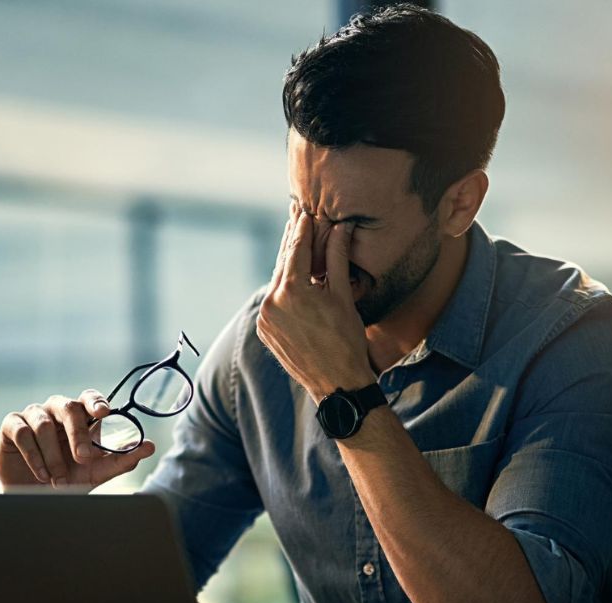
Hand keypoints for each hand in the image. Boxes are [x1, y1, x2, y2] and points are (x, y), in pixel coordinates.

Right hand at [0, 391, 155, 488]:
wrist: (35, 498)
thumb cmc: (69, 479)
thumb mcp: (97, 472)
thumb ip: (122, 459)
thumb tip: (150, 447)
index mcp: (80, 416)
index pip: (89, 398)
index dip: (96, 401)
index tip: (103, 412)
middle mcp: (57, 410)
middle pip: (69, 407)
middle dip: (78, 435)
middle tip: (84, 458)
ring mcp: (34, 415)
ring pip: (44, 424)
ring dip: (53, 455)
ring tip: (58, 479)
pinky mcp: (12, 425)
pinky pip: (23, 432)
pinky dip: (34, 456)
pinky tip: (42, 474)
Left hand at [256, 209, 375, 403]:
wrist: (336, 383)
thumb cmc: (347, 339)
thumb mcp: (343, 295)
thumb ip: (336, 258)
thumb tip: (340, 228)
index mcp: (292, 290)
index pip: (296, 249)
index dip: (302, 228)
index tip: (305, 212)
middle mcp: (272, 302)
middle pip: (283, 262)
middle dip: (292, 241)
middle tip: (297, 219)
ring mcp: (265, 318)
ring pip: (276, 281)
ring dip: (288, 264)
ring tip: (297, 245)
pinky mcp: (264, 330)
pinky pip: (273, 301)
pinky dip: (283, 288)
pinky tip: (294, 278)